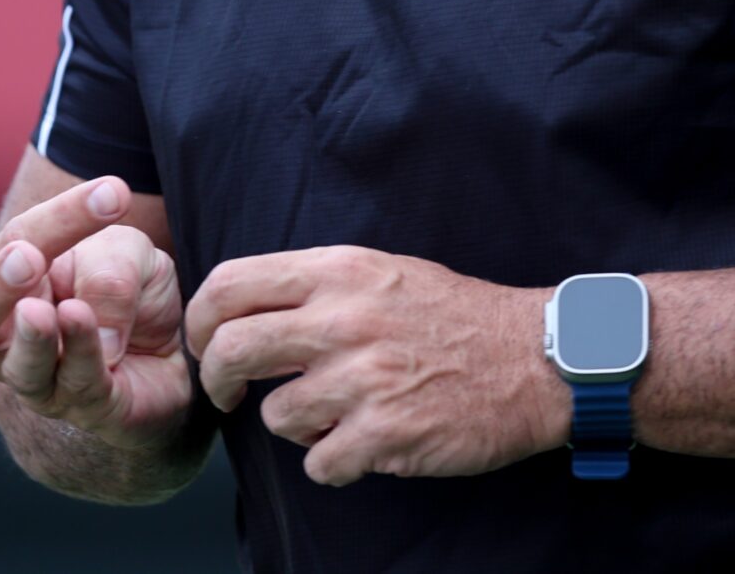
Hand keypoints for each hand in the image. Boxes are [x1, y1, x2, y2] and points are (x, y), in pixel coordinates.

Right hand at [0, 176, 194, 450]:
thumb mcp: (127, 255)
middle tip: (24, 258)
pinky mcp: (89, 409)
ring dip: (37, 337)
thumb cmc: (128, 290)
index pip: (17, 244)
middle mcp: (8, 340)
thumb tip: (77, 314)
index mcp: (6, 287)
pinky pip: (76, 386)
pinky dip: (82, 354)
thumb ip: (107, 270)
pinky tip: (89, 326)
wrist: (173, 348)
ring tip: (52, 310)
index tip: (111, 193)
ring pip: (21, 366)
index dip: (60, 218)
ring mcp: (41, 382)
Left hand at [185, 245, 565, 486]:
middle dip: (217, 381)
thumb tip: (247, 307)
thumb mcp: (385, 271)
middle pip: (231, 350)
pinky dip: (333, 463)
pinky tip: (364, 445)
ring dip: (294, 426)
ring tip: (332, 416)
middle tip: (227, 394)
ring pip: (274, 417)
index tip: (208, 343)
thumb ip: (319, 284)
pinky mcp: (383, 432)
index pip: (231, 283)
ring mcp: (363, 378)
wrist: (533, 359)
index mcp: (340, 272)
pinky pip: (318, 463)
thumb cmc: (457, 316)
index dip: (201, 319)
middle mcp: (344, 319)